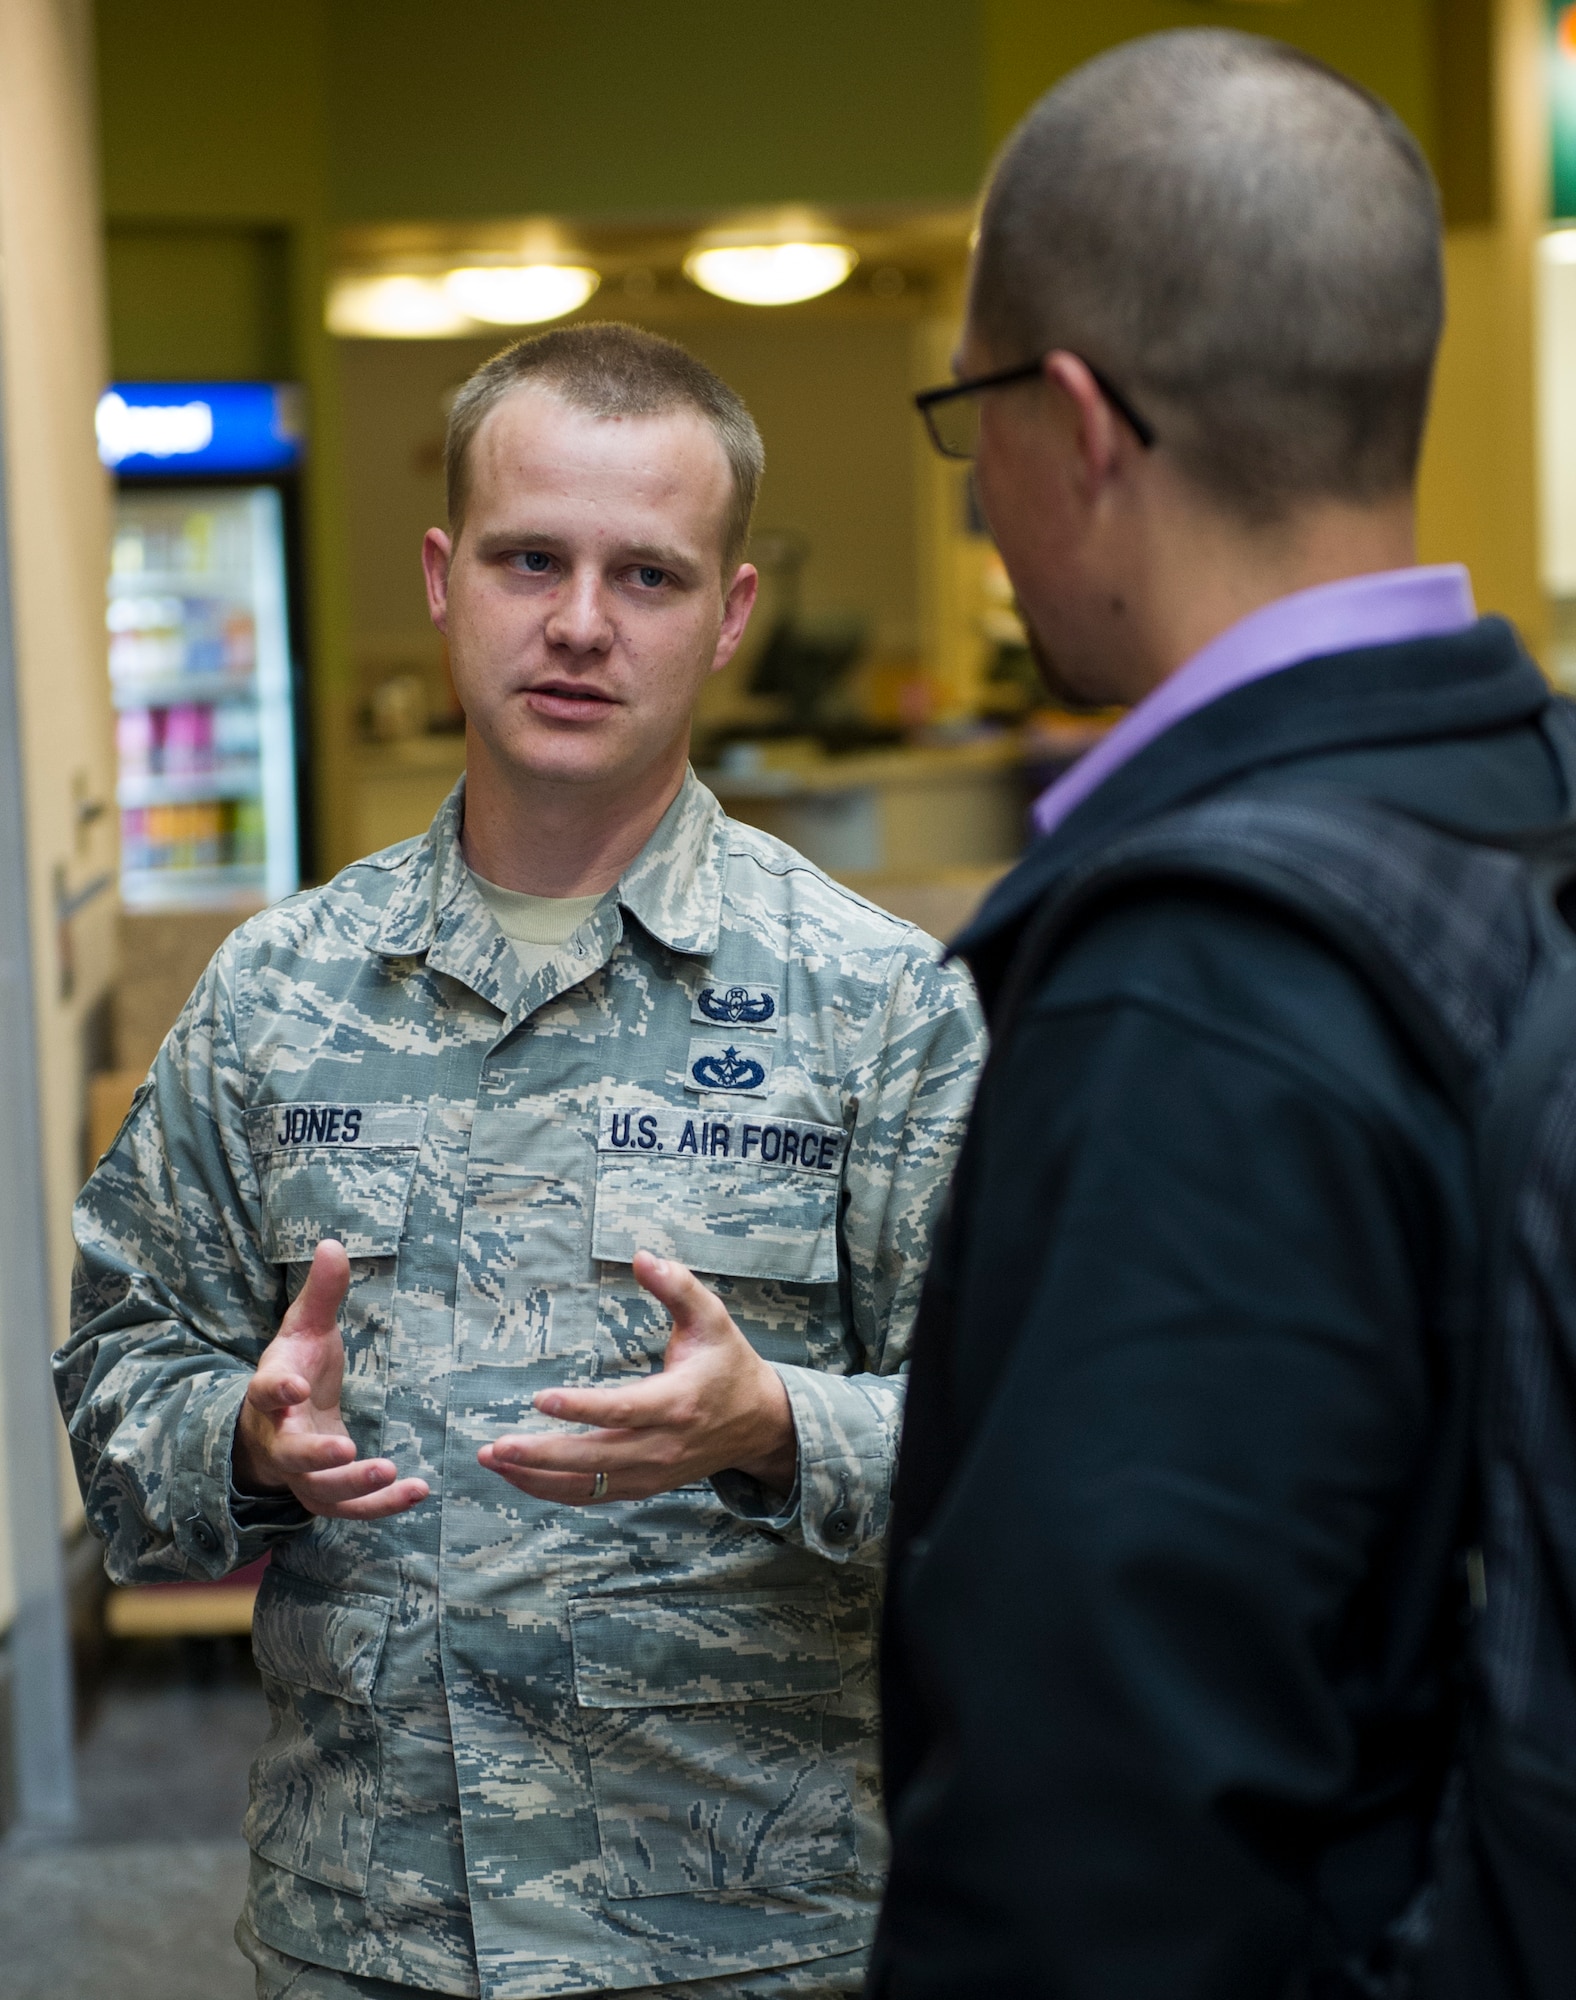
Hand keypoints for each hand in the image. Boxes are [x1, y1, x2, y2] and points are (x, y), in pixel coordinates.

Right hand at [232, 1239, 428, 1518]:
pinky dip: (382, 1507)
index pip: (265, 1393)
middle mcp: (281, 1439)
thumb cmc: (295, 1370)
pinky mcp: (325, 1494)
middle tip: (347, 1449)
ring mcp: (301, 1474)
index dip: (276, 1391)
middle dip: (317, 1456)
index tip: (294, 1387)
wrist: (275, 1426)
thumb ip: (322, 1293)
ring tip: (394, 1474)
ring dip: (356, 1489)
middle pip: (292, 1454)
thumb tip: (333, 1242)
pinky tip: (418, 1491)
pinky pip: (350, 1510)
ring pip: (321, 1493)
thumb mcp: (305, 1329)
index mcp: (271, 1394)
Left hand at [479, 1250, 796, 1505]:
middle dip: (542, 1455)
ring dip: (536, 1477)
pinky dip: (552, 1490)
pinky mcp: (643, 1485)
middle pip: (595, 1459)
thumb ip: (679, 1287)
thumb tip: (643, 1255)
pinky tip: (518, 1476)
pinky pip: (592, 1495)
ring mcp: (651, 1473)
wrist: (759, 1424)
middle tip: (496, 1446)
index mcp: (677, 1403)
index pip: (624, 1410)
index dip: (583, 1408)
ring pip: (588, 1485)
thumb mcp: (713, 1319)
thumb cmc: (728, 1364)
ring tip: (492, 1459)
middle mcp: (662, 1446)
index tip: (541, 1399)